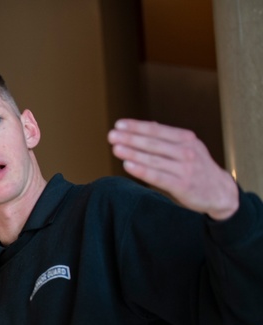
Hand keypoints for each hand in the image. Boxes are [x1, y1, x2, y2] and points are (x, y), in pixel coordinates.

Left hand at [108, 119, 238, 220]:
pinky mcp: (182, 185)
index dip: (137, 126)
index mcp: (186, 139)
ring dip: (133, 153)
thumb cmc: (197, 168)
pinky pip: (158, 177)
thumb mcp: (188, 148)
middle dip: (131, 138)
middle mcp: (187, 151)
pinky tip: (127, 165)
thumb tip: (147, 125)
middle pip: (154, 143)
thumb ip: (168, 139)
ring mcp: (185, 168)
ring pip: (154, 159)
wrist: (220, 192)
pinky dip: (142, 171)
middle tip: (111, 135)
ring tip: (115, 148)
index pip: (157, 130)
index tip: (118, 124)